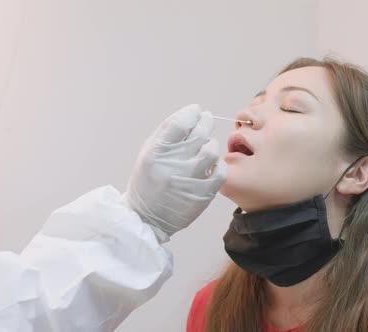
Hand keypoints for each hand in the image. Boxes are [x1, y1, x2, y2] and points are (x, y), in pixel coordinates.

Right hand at [125, 104, 226, 239]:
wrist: (147, 218)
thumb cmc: (148, 181)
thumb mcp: (148, 154)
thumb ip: (167, 133)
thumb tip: (191, 114)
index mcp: (155, 153)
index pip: (179, 123)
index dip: (191, 113)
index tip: (195, 111)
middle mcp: (173, 166)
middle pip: (199, 134)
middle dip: (205, 122)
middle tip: (206, 120)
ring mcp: (190, 180)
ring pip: (212, 150)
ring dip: (211, 144)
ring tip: (205, 146)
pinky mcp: (203, 194)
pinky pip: (220, 171)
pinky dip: (218, 164)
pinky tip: (210, 164)